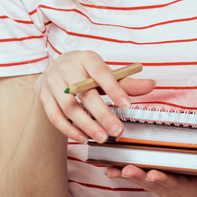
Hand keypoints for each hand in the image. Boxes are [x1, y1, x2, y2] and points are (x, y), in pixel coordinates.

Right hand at [33, 51, 154, 143]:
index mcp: (86, 58)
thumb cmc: (85, 73)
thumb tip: (152, 84)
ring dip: (86, 125)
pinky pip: (55, 116)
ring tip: (102, 138)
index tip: (127, 106)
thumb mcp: (105, 74)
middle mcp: (67, 67)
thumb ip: (126, 83)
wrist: (54, 72)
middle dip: (102, 114)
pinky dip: (69, 129)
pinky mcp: (43, 96)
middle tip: (118, 131)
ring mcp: (52, 82)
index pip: (101, 73)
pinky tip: (84, 138)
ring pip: (69, 107)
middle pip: (85, 93)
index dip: (114, 89)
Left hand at [105, 165, 196, 196]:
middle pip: (160, 185)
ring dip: (130, 177)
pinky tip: (111, 169)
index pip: (181, 186)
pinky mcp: (166, 184)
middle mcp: (182, 193)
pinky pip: (145, 179)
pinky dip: (129, 176)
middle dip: (142, 177)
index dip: (167, 181)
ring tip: (112, 169)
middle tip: (126, 170)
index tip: (154, 174)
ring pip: (149, 183)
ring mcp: (172, 189)